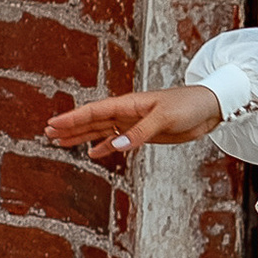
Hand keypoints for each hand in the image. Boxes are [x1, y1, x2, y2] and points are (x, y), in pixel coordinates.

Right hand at [46, 84, 224, 159]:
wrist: (210, 108)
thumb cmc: (189, 105)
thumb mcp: (165, 118)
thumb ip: (140, 132)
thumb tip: (116, 146)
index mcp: (129, 103)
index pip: (94, 111)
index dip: (72, 118)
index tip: (52, 124)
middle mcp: (128, 112)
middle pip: (93, 120)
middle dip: (70, 127)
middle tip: (47, 134)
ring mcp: (135, 123)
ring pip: (102, 130)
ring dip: (82, 136)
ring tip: (61, 142)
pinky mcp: (145, 134)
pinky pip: (119, 140)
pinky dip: (105, 147)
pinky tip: (92, 153)